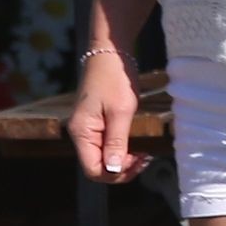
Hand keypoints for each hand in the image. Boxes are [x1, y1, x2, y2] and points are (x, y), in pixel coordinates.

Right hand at [67, 52, 149, 185]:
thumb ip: (117, 141)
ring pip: (101, 157)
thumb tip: (114, 169)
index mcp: (82, 132)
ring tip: (143, 154)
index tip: (138, 162)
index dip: (115, 174)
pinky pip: (104, 145)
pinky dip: (120, 149)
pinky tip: (135, 145)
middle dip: (121, 169)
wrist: (109, 51)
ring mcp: (87, 128)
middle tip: (145, 159)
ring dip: (122, 160)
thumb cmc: (115, 77)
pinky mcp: (95, 122)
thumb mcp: (121, 110)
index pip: (93, 170)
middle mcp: (80, 133)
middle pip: (96, 166)